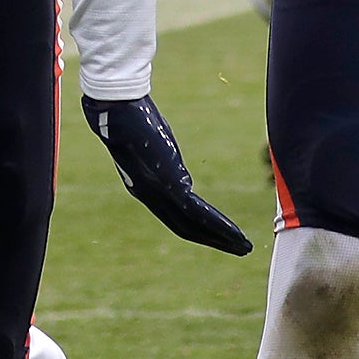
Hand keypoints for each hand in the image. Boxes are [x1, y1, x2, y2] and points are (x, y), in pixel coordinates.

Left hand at [81, 95, 254, 254]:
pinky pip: (195, 212)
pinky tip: (234, 233)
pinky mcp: (167, 183)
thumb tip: (177, 170)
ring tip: (243, 247)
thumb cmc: (129, 115)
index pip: (175, 217)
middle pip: (184, 228)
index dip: (198, 229)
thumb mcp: (152, 141)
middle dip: (213, 240)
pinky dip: (217, 225)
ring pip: (192, 225)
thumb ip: (165, 159)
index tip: (220, 235)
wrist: (115, 108)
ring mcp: (158, 191)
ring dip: (221, 238)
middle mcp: (150, 195)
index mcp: (145, 187)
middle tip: (239, 249)